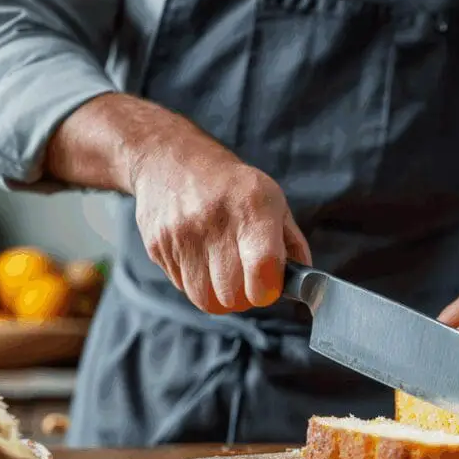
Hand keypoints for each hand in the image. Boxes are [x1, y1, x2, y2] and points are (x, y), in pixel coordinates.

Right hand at [130, 133, 310, 313]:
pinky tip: (201, 260)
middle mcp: (214, 220)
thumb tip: (302, 280)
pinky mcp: (157, 246)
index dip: (267, 289)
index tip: (268, 285)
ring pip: (205, 299)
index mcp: (252, 207)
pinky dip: (197, 284)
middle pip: (232, 294)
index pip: (262, 269)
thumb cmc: (231, 186)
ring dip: (219, 296)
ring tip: (225, 274)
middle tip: (247, 281)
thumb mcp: (272, 200)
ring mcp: (181, 234)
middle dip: (244, 296)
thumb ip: (291, 243)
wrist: (171, 159)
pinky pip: (182, 288)